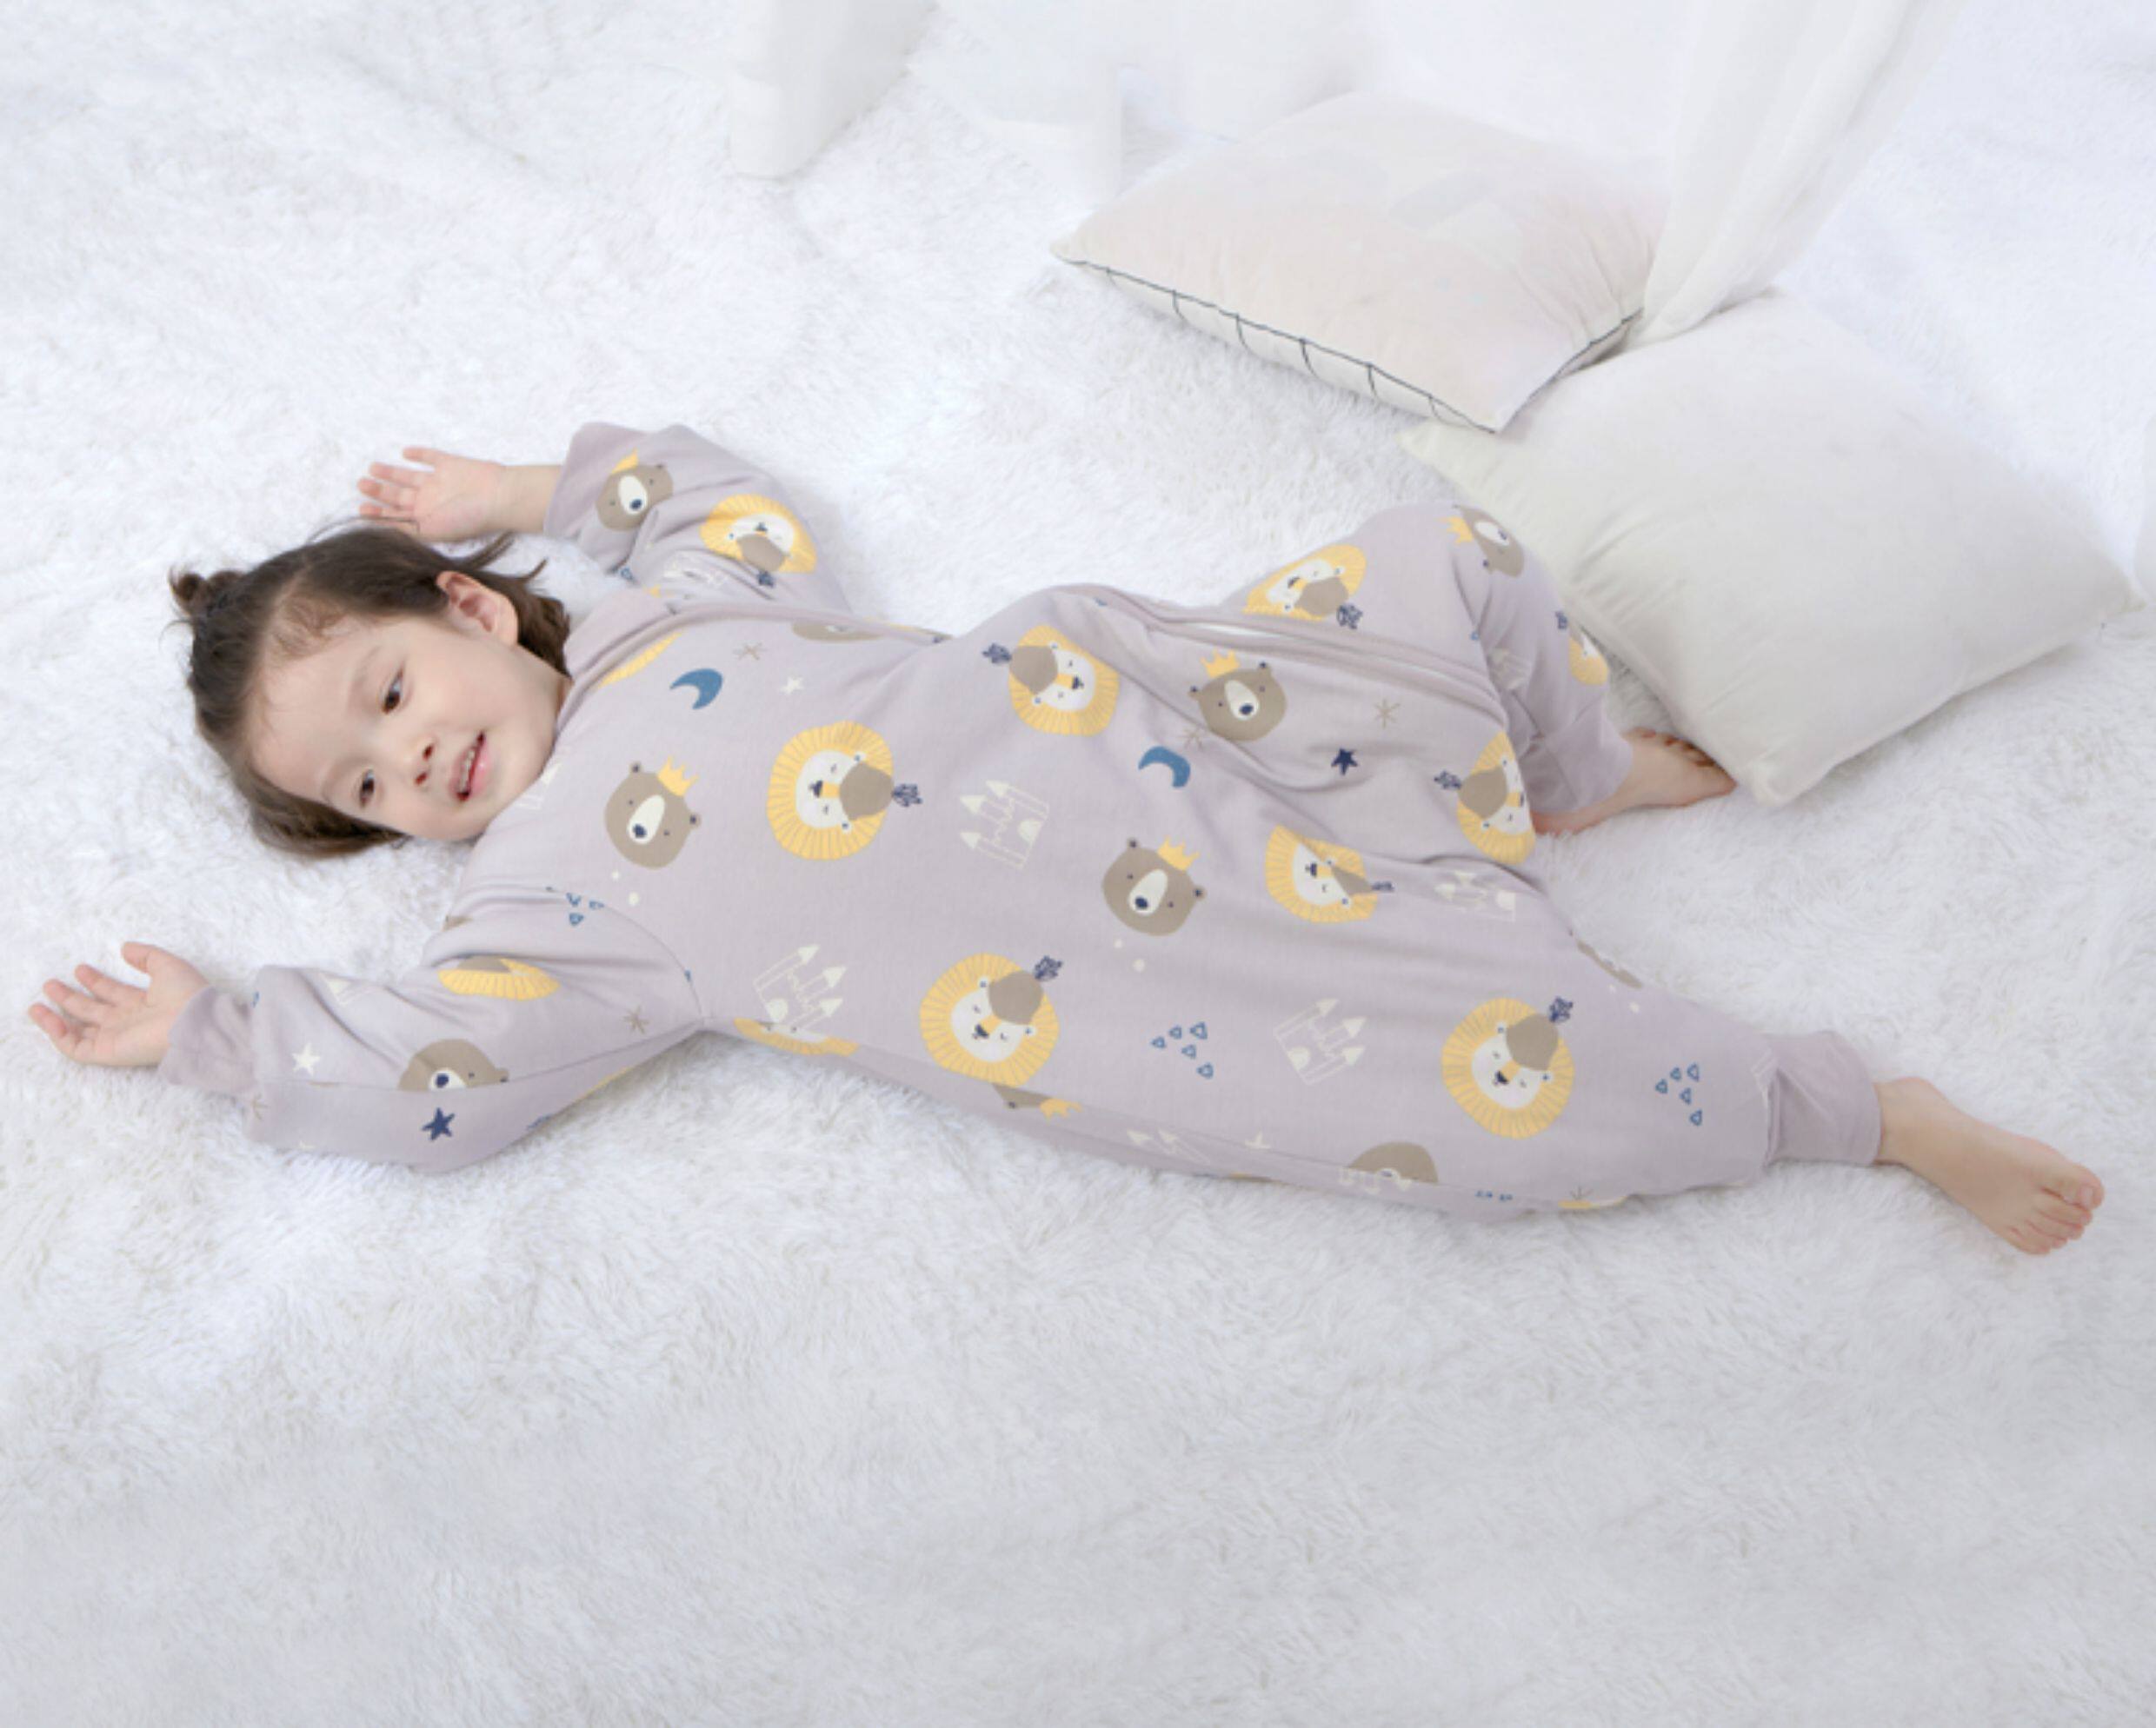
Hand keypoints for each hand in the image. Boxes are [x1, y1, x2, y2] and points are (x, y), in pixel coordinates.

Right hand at [27, 942, 208, 1069]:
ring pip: (79, 1031)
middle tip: (51, 984)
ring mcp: (117, 1038)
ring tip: (37, 1003)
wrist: (195, 1023)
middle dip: (71, 997)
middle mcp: (128, 1021)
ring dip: (57, 1017)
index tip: (79, 968)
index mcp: (144, 1003)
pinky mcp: (108, 1052)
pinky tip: (48, 1016)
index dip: (96, 981)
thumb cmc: (186, 994)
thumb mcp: (167, 965)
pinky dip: (58, 1035)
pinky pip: (75, 1048)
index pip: (114, 993)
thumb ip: (145, 955)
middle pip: (93, 1011)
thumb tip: (125, 947)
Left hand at [355, 446, 506, 542]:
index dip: (378, 514)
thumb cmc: (467, 518)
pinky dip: (418, 454)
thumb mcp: (430, 530)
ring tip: (372, 468)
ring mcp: (441, 482)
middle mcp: (431, 501)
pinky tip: (405, 452)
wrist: (498, 497)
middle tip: (361, 484)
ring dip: (391, 473)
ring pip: (409, 477)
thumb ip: (404, 528)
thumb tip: (377, 530)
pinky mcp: (451, 465)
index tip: (360, 509)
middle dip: (380, 491)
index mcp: (426, 518)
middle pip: (400, 496)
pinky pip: (432, 458)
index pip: (397, 517)